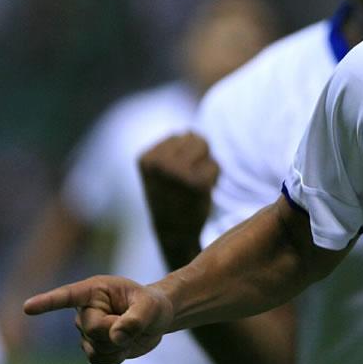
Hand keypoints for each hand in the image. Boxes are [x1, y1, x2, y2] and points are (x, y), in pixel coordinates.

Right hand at [24, 275, 172, 363]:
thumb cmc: (151, 304)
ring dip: (118, 345)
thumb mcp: (151, 306)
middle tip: (133, 321)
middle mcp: (85, 310)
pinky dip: (116, 357)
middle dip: (117, 330)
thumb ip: (136, 318)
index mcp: (95, 290)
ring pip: (95, 348)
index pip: (69, 296)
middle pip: (93, 329)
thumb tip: (115, 336)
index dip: (49, 302)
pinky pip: (99, 360)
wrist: (154, 319)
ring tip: (130, 331)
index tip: (28, 307)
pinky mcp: (91, 347)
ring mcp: (85, 331)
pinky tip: (124, 345)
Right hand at [139, 132, 219, 266]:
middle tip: (187, 180)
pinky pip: (215, 165)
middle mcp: (159, 164)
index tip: (175, 176)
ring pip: (206, 148)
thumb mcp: (160, 168)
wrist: (175, 232)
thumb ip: (173, 146)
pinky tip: (202, 192)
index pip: (179, 135)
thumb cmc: (170, 196)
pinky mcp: (198, 183)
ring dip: (206, 164)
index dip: (184, 154)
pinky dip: (214, 177)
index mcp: (146, 158)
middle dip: (198, 155)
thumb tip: (191, 131)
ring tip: (194, 183)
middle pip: (195, 138)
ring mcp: (178, 173)